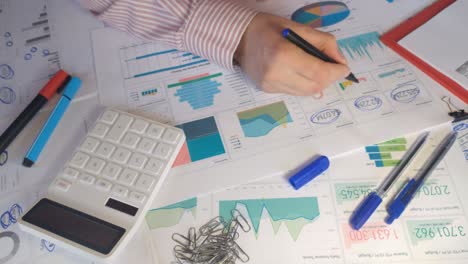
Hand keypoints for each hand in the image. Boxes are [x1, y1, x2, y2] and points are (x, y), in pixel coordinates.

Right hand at [234, 13, 349, 95]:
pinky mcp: (267, 90)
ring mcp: (270, 85)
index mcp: (283, 54)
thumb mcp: (298, 27)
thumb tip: (340, 61)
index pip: (318, 72)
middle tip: (334, 69)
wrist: (238, 39)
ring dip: (318, 83)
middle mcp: (276, 74)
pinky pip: (294, 92)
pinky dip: (304, 84)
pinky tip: (301, 72)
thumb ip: (323, 42)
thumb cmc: (268, 28)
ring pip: (306, 92)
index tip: (344, 68)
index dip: (336, 72)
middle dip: (329, 79)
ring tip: (318, 69)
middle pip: (314, 86)